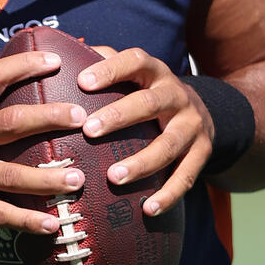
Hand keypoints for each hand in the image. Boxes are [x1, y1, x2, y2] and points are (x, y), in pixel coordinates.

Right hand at [0, 50, 86, 235]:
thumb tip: (23, 84)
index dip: (23, 65)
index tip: (54, 61)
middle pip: (9, 123)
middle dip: (48, 119)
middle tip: (80, 117)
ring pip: (9, 174)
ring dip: (46, 177)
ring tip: (76, 179)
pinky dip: (26, 220)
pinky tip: (51, 224)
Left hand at [77, 46, 212, 216]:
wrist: (204, 110)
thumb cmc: (148, 92)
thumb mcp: (133, 73)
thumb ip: (103, 63)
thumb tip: (61, 56)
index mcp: (154, 72)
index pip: (134, 61)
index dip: (110, 70)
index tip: (82, 82)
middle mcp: (176, 95)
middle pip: (149, 104)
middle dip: (119, 117)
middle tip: (89, 130)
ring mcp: (192, 125)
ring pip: (168, 145)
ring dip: (141, 163)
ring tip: (112, 177)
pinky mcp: (203, 152)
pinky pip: (187, 176)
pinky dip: (168, 194)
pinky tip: (148, 209)